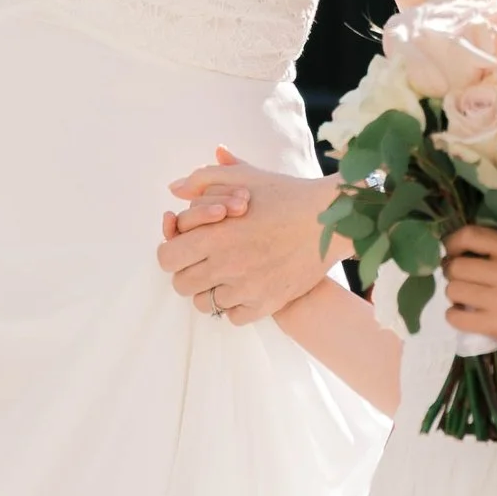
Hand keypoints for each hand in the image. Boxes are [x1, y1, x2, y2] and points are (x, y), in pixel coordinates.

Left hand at [157, 151, 334, 322]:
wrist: (330, 219)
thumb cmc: (285, 194)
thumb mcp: (242, 177)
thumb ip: (203, 180)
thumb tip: (174, 189)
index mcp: (214, 235)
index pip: (167, 258)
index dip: (172, 251)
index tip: (186, 246)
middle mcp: (226, 266)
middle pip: (181, 285)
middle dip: (188, 271)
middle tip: (205, 260)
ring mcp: (246, 289)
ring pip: (206, 304)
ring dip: (210, 290)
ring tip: (227, 273)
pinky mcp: (268, 304)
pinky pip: (234, 318)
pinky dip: (235, 306)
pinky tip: (245, 287)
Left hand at [440, 224, 496, 360]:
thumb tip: (451, 245)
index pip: (469, 235)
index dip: (451, 243)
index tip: (452, 251)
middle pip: (456, 266)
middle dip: (452, 273)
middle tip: (464, 279)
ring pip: (452, 290)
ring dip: (455, 295)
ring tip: (470, 298)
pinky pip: (454, 317)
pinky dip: (455, 316)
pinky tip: (468, 315)